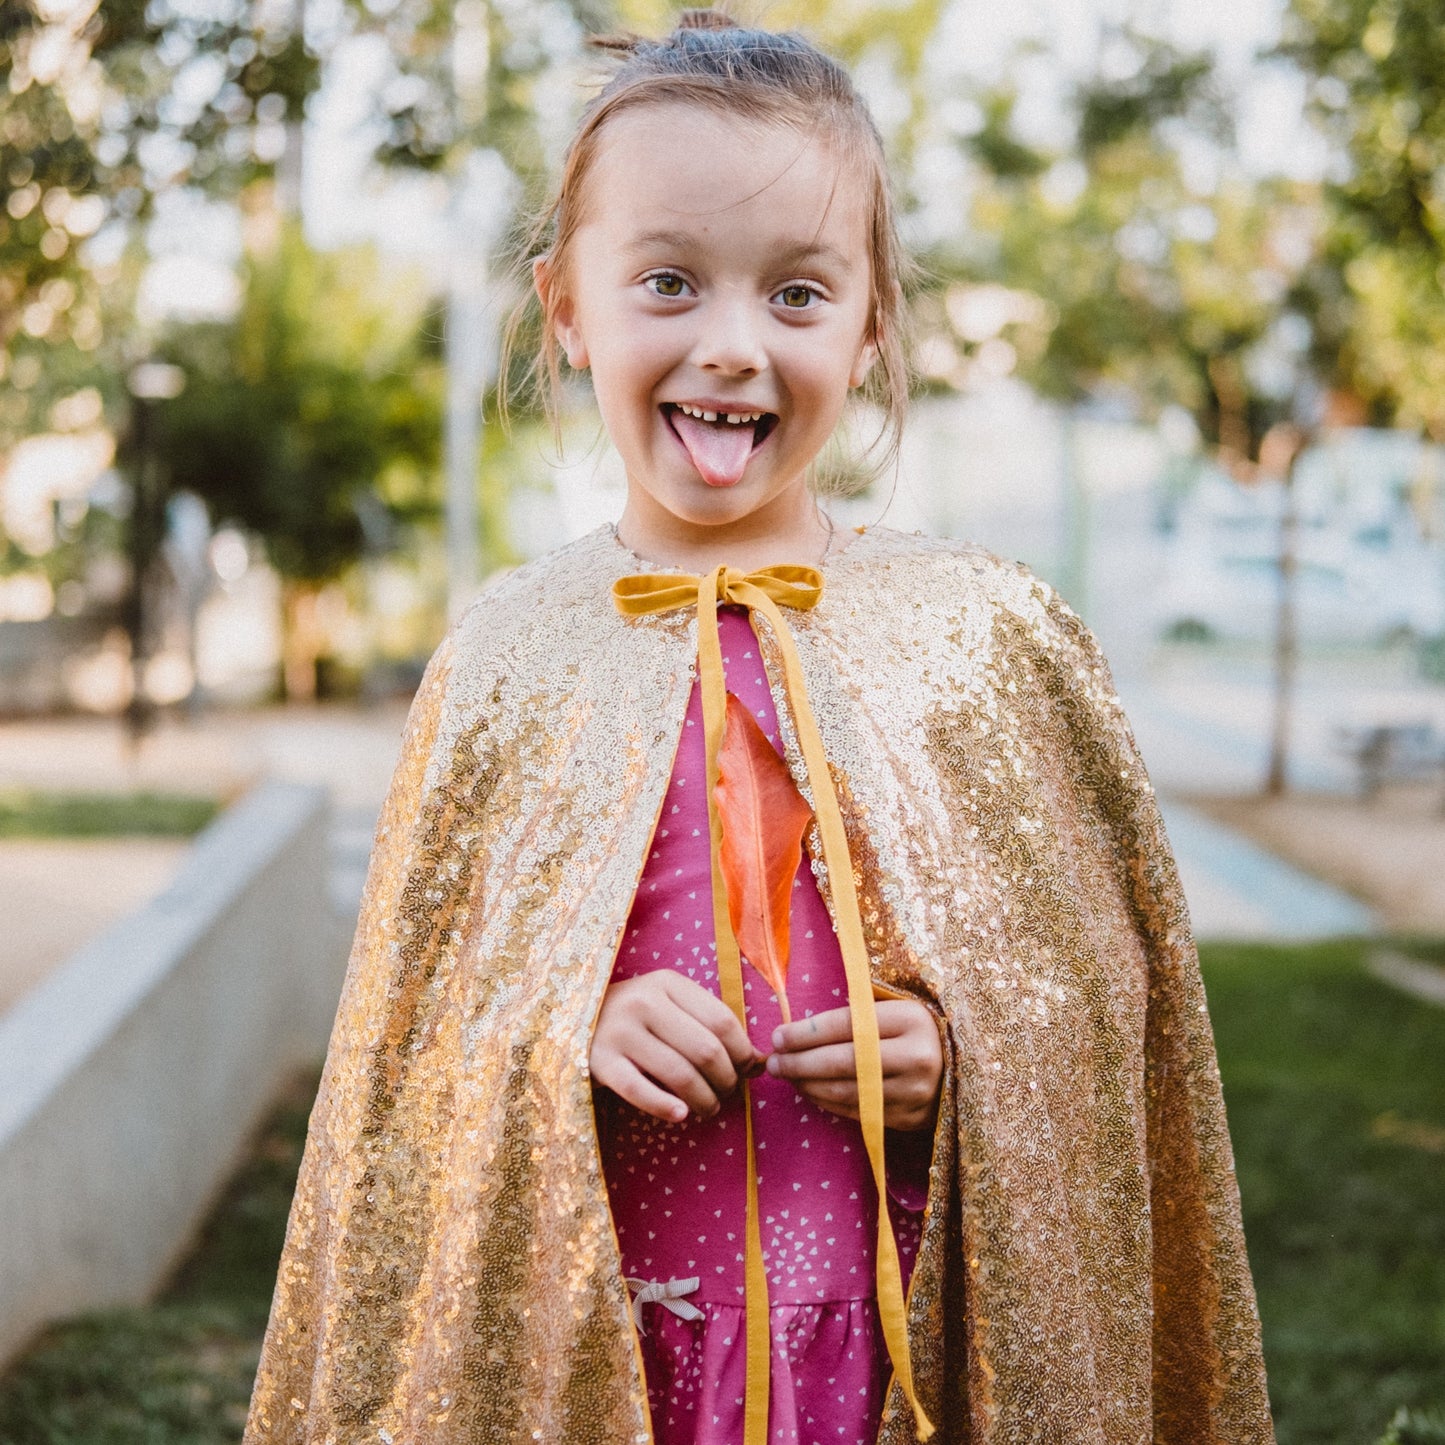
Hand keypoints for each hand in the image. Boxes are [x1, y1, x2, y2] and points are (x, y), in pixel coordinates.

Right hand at [591, 971, 766, 1123]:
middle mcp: (643, 1002)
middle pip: (706, 1050)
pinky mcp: (599, 1063)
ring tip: (708, 1108)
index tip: (748, 1069)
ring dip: (704, 1100)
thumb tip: (759, 1061)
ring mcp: (618, 1032)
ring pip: (680, 1075)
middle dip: (726, 1080)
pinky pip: (640, 1092)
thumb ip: (711, 1026)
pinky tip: (681, 1115)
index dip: (743, 1051)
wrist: (571, 1020)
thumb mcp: (671, 1007)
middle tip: (727, 1093)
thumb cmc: (636, 1017)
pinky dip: (666, 1108)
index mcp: (667, 983)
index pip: (722, 1020)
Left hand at [766, 999, 942, 1131]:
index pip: (847, 1025)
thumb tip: (795, 1032)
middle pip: (843, 1062)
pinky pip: (857, 1112)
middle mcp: (916, 1056)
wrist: (961, 1064)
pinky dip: (828, 1102)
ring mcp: (915, 1092)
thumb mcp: (894, 1009)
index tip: (778, 1037)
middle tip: (772, 1063)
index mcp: (910, 1019)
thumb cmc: (915, 1029)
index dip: (806, 1033)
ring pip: (847, 1091)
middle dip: (800, 1063)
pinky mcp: (910, 1118)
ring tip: (786, 1076)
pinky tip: (811, 1091)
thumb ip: (855, 1016)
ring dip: (809, 1085)